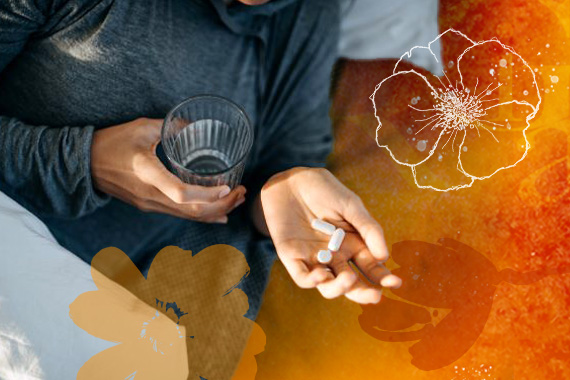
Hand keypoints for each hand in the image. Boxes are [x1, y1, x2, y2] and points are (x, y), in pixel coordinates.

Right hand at [91, 118, 245, 222]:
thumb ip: (171, 127)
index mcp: (148, 173)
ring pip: (188, 216)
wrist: (85, 165)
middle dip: (222, 204)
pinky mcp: (150, 206)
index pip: (181, 194)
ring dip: (215, 211)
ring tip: (237, 201)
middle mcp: (150, 195)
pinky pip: (180, 215)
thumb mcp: (142, 127)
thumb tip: (196, 126)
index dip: (208, 195)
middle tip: (243, 192)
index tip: (228, 186)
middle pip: (192, 210)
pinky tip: (219, 215)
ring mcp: (150, 204)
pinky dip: (201, 215)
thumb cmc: (112, 142)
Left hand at [261, 167, 389, 303]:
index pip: (371, 268)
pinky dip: (311, 280)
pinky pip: (302, 277)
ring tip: (349, 279)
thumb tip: (384, 256)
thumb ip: (368, 228)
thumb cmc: (324, 190)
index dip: (383, 277)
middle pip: (351, 283)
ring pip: (328, 286)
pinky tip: (321, 274)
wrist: (292, 180)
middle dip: (364, 293)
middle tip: (375, 296)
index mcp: (354, 245)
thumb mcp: (351, 206)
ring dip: (339, 288)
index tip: (396, 283)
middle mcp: (336, 257)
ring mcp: (315, 259)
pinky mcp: (293, 258)